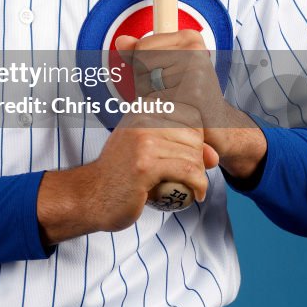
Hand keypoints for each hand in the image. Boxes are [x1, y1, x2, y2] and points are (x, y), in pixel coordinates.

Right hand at [91, 110, 219, 228]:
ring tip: (195, 187)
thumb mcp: (146, 152)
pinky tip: (198, 194)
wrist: (91, 195)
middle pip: (194, 135)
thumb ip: (179, 148)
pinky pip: (188, 171)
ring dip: (201, 175)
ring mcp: (143, 142)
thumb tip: (214, 155)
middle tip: (192, 176)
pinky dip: (199, 184)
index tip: (191, 155)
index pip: (188, 116)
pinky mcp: (145, 165)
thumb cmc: (121, 174)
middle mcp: (142, 120)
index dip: (197, 138)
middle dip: (200, 158)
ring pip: (193, 155)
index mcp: (142, 110)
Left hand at [114, 30, 265, 178]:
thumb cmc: (184, 94)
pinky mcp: (195, 91)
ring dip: (152, 96)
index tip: (167, 77)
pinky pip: (157, 98)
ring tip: (174, 101)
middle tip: (171, 92)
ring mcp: (196, 67)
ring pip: (147, 80)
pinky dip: (160, 110)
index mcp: (189, 37)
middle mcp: (195, 47)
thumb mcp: (162, 68)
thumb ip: (140, 53)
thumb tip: (120, 40)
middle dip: (147, 81)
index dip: (145, 67)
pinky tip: (177, 112)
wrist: (217, 124)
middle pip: (143, 60)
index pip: (143, 46)